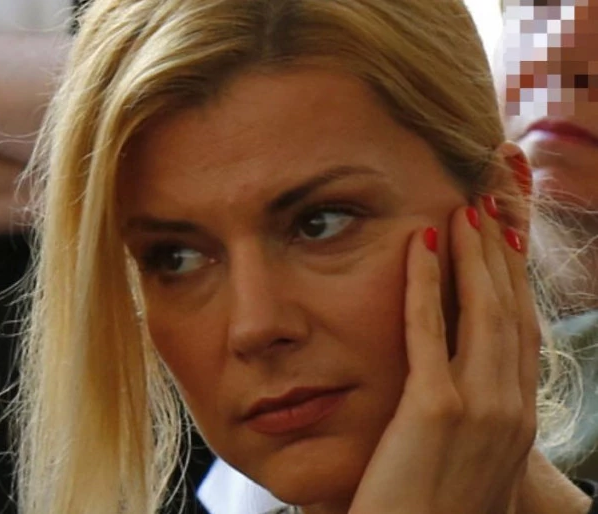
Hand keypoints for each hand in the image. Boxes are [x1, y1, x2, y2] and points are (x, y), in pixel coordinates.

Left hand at [349, 198, 538, 513]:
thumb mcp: (464, 462)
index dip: (514, 283)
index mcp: (517, 421)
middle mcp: (510, 410)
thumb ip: (468, 420)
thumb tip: (455, 390)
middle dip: (498, 256)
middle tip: (487, 208)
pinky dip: (424, 281)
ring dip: (471, 256)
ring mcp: (477, 409)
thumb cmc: (429, 511)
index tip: (504, 241)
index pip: (520, 333)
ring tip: (462, 210)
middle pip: (508, 313)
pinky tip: (419, 242)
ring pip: (480, 312)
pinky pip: (428, 329)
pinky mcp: (433, 410)